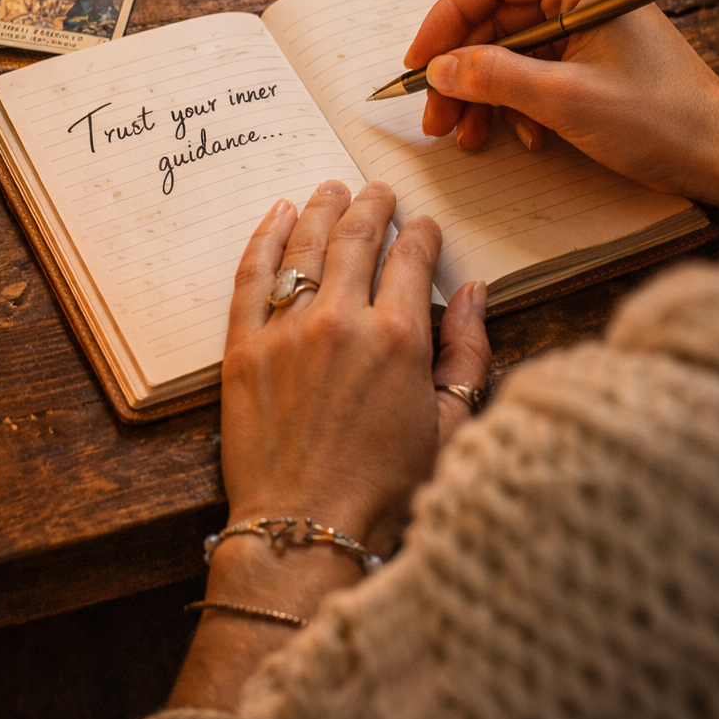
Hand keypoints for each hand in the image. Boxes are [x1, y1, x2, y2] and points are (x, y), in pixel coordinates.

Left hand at [220, 181, 489, 557]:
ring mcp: (287, 331)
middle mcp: (342, 322)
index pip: (411, 259)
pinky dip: (266, 237)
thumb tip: (474, 293)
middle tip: (376, 191)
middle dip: (371, 207)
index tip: (422, 227)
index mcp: (397, 339)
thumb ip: (467, 352)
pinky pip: (252, 275)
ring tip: (331, 189)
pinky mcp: (244, 348)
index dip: (420, 235)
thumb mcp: (449, 426)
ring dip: (321, 209)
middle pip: (356, 238)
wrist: (306, 529)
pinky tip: (278, 215)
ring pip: (306, 246)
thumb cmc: (385, 489)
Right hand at [405, 0, 718, 238]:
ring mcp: (587, 25)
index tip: (421, 60)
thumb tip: (439, 68)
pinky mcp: (591, 58)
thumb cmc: (660, 118)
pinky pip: (534, 70)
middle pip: (495, 16)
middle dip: (461, 68)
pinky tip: (521, 136)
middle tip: (434, 113)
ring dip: (483, 92)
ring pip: (510, 49)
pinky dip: (516, 103)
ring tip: (465, 136)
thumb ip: (495, 76)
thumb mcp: (565, 98)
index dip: (448, 16)